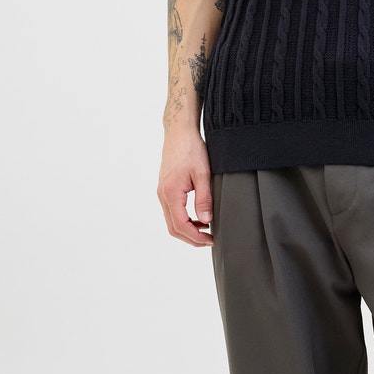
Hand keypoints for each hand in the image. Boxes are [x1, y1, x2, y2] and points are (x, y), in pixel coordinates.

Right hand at [158, 128, 214, 246]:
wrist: (179, 133)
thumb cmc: (191, 149)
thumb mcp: (203, 174)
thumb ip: (204, 199)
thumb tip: (206, 220)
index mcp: (171, 192)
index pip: (181, 225)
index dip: (196, 237)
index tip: (211, 239)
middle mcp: (162, 194)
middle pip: (173, 228)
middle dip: (191, 238)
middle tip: (209, 240)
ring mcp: (162, 192)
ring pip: (171, 221)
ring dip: (187, 230)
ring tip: (206, 230)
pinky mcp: (165, 189)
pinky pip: (171, 211)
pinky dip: (184, 220)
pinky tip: (198, 217)